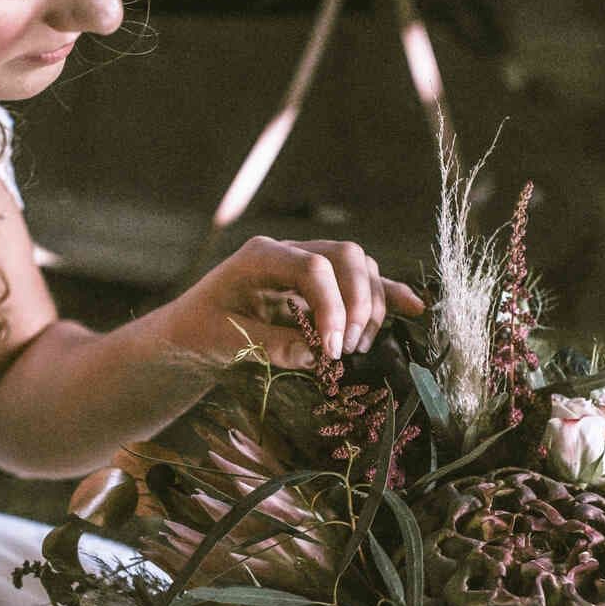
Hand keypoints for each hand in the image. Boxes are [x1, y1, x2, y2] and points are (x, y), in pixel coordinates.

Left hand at [161, 236, 425, 367]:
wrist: (190, 334)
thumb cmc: (200, 334)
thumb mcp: (226, 342)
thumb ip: (270, 345)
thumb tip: (315, 353)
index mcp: (260, 256)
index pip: (313, 266)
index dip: (332, 307)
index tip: (332, 351)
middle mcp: (289, 252)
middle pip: (345, 257)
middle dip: (358, 303)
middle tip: (347, 349)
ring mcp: (308, 265)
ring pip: (359, 267)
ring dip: (370, 306)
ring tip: (358, 347)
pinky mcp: (321, 286)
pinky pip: (361, 283)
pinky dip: (386, 294)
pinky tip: (414, 308)